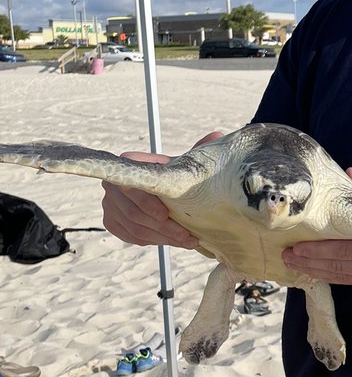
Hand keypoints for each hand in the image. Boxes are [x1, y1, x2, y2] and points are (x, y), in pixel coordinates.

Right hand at [100, 132, 222, 248]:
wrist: (170, 191)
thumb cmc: (178, 175)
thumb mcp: (188, 164)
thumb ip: (200, 151)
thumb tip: (217, 135)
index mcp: (128, 163)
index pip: (131, 184)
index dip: (147, 202)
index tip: (166, 214)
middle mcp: (114, 183)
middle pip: (134, 213)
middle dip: (163, 228)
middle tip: (186, 236)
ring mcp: (110, 204)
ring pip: (134, 228)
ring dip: (163, 238)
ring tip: (187, 241)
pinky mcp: (112, 221)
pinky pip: (130, 236)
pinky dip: (153, 241)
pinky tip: (172, 241)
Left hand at [281, 168, 351, 290]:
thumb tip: (349, 174)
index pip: (342, 251)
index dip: (317, 251)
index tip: (295, 247)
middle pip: (337, 268)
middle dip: (309, 263)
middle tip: (286, 258)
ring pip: (342, 278)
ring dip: (317, 273)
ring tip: (295, 267)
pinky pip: (351, 282)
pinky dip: (332, 278)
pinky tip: (318, 273)